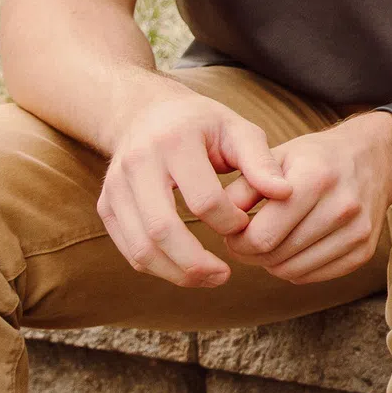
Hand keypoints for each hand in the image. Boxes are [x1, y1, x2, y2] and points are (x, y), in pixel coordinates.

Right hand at [97, 84, 290, 287]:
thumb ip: (261, 161)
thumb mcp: (236, 129)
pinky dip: (156, 267)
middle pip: (162, 229)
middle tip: (224, 276)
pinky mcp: (106, 206)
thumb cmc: (202, 124)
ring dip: (175, 273)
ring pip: (140, 247)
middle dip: (196, 263)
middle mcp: (138, 164)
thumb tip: (285, 194)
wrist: (145, 113)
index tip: (245, 225)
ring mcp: (116, 187)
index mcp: (175, 142)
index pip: (202, 199)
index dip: (228, 221)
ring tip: (208, 279)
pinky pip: (128, 249)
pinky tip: (183, 269)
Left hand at [231, 112, 391, 283]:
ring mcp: (357, 231)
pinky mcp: (365, 250)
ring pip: (292, 271)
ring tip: (270, 242)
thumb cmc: (317, 157)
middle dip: (251, 253)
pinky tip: (293, 247)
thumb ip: (243, 188)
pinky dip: (294, 268)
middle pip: (275, 257)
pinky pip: (313, 276)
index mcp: (315, 179)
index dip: (237, 242)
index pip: (261, 237)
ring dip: (271, 263)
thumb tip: (219, 222)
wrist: (374, 158)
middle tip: (247, 239)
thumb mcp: (278, 157)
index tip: (234, 233)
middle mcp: (341, 207)